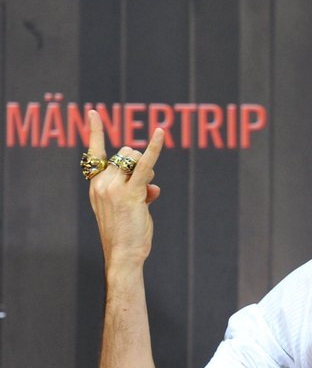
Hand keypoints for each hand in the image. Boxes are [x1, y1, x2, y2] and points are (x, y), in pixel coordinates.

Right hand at [86, 109, 163, 268]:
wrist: (124, 254)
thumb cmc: (127, 234)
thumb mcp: (131, 208)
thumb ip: (140, 192)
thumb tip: (154, 188)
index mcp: (96, 185)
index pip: (95, 153)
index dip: (95, 131)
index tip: (94, 113)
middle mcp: (101, 183)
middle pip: (126, 154)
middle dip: (140, 164)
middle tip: (144, 187)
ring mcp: (114, 187)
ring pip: (136, 160)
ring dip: (147, 172)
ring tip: (146, 194)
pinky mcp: (131, 193)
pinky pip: (145, 165)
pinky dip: (154, 148)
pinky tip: (161, 133)